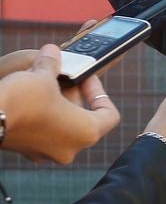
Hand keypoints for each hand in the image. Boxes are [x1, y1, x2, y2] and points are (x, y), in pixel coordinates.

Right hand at [0, 45, 119, 163]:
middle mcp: (71, 148)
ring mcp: (47, 152)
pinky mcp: (27, 150)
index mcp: (87, 132)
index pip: (109, 114)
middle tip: (61, 75)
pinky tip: (26, 97)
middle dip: (73, 94)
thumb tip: (53, 51)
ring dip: (55, 103)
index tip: (86, 77)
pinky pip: (42, 130)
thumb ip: (53, 62)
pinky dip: (40, 114)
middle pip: (83, 118)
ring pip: (61, 124)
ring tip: (42, 83)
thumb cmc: (20, 100)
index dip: (99, 91)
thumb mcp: (42, 75)